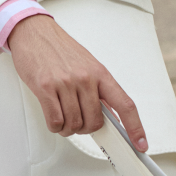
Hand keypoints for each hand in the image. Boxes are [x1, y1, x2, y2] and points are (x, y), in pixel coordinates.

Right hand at [6, 14, 147, 150]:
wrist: (34, 32)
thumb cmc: (59, 49)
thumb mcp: (87, 65)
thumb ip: (100, 90)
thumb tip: (112, 115)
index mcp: (100, 73)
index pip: (125, 104)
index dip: (135, 127)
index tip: (140, 143)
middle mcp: (85, 78)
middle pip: (94, 122)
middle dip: (85, 128)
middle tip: (79, 122)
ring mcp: (65, 83)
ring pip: (74, 124)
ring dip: (68, 128)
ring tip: (64, 119)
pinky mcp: (45, 87)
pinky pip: (55, 121)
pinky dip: (55, 126)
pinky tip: (54, 118)